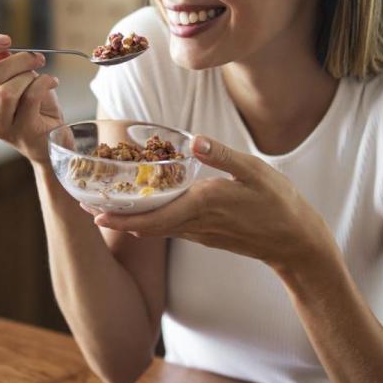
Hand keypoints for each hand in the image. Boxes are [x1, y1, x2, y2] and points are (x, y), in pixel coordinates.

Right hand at [0, 18, 62, 163]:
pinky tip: (52, 82)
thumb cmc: (30, 106)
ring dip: (29, 75)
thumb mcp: (13, 74)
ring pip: (6, 90)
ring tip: (41, 75)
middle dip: (17, 60)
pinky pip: (29, 98)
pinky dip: (45, 83)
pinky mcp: (21, 132)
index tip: (5, 39)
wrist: (51, 139)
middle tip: (36, 58)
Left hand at [88, 136, 333, 270]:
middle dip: (117, 219)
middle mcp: (197, 223)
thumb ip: (224, 156)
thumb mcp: (256, 172)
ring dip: (130, 221)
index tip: (96, 215)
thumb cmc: (279, 204)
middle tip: (86, 210)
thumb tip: (196, 140)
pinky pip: (171, 229)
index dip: (124, 218)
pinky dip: (151, 221)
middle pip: (148, 225)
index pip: (155, 216)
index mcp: (205, 205)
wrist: (296, 243)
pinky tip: (143, 212)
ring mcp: (201, 233)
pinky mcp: (206, 236)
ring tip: (104, 209)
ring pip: (158, 229)